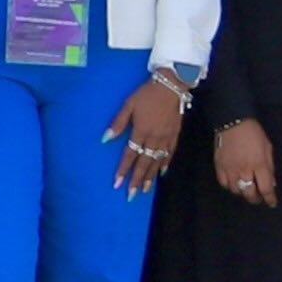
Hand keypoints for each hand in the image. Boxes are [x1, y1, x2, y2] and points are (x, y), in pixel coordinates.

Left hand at [108, 73, 191, 195]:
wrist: (171, 86)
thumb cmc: (146, 94)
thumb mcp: (128, 105)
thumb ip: (118, 123)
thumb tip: (105, 139)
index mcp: (140, 131)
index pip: (129, 155)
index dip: (123, 170)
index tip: (117, 183)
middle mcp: (153, 138)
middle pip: (143, 163)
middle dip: (136, 180)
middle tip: (131, 195)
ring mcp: (166, 138)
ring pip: (157, 162)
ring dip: (150, 176)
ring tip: (144, 190)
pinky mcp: (175, 135)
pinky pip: (170, 154)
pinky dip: (165, 164)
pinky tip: (162, 173)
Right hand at [212, 117, 277, 205]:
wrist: (232, 122)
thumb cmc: (254, 133)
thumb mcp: (268, 148)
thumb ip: (269, 167)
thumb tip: (271, 182)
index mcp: (259, 165)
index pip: (266, 188)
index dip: (270, 198)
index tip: (272, 203)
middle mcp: (244, 170)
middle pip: (250, 193)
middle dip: (256, 199)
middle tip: (259, 198)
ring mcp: (230, 170)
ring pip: (236, 191)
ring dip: (243, 193)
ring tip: (246, 189)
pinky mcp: (219, 167)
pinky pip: (224, 184)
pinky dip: (230, 186)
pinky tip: (234, 183)